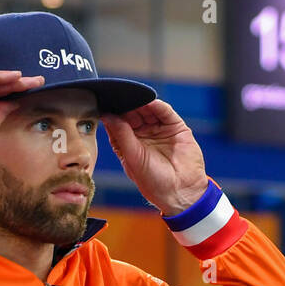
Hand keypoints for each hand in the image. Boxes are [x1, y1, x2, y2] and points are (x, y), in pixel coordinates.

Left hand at [102, 100, 208, 215]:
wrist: (182, 191)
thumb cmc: (154, 181)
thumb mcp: (133, 157)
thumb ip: (121, 134)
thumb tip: (107, 115)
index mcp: (129, 144)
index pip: (117, 123)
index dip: (111, 113)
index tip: (103, 102)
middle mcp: (143, 135)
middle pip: (132, 113)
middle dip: (125, 104)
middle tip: (117, 94)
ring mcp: (159, 130)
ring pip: (147, 110)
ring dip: (140, 102)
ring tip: (132, 94)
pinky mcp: (175, 127)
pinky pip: (164, 112)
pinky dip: (157, 105)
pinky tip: (149, 101)